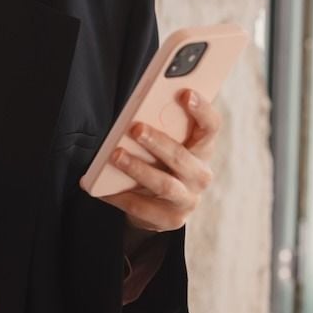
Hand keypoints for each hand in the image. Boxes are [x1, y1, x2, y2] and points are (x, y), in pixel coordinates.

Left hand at [99, 88, 222, 231]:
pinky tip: (102, 187)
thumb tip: (138, 111)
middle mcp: (200, 175)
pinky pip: (142, 207)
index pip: (211, 127)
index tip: (185, 93)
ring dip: (137, 168)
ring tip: (115, 156)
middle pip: (182, 157)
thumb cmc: (159, 163)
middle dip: (158, 141)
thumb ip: (161, 127)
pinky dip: (120, 196)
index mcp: (202, 150)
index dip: (202, 110)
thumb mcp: (165, 143)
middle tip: (135, 128)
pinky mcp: (171, 219)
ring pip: (163, 184)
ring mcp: (188, 200)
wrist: (157, 207)